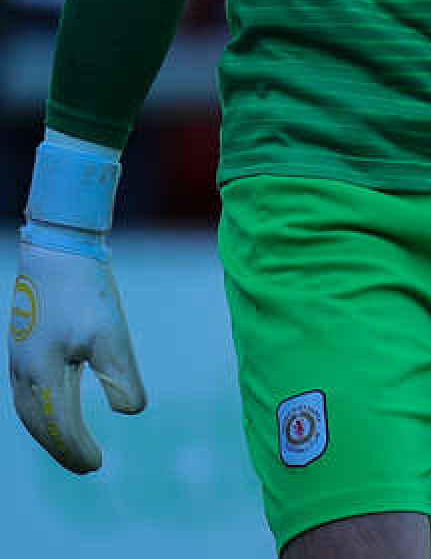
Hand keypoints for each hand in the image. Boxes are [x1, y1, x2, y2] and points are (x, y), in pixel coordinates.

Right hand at [9, 236, 145, 472]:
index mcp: (43, 374)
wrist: (58, 245)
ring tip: (69, 442)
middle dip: (59, 447)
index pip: (58, 426)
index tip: (97, 465)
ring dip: (47, 429)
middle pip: (38, 423)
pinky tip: (55, 401)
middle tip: (85, 465)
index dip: (77, 449)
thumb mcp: (112, 334)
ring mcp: (19, 354)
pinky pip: (25, 387)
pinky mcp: (23, 339)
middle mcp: (24, 370)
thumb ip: (120, 377)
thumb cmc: (86, 290)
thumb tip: (130, 412)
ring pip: (28, 406)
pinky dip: (39, 407)